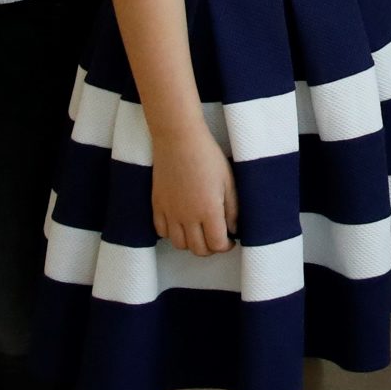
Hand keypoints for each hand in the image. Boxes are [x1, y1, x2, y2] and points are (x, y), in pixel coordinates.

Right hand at [151, 123, 238, 255]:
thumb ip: (232, 209)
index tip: (230, 240)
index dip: (225, 246)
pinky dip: (172, 234)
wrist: (178, 140)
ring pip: (178, 244)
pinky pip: (161, 232)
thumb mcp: (229, 181)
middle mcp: (187, 217)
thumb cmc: (208, 157)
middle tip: (217, 237)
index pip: (216, 244)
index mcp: (208, 211)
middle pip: (197, 249)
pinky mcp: (156, 205)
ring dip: (191, 243)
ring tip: (199, 231)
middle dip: (210, 248)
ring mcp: (169, 213)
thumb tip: (234, 230)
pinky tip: (181, 224)